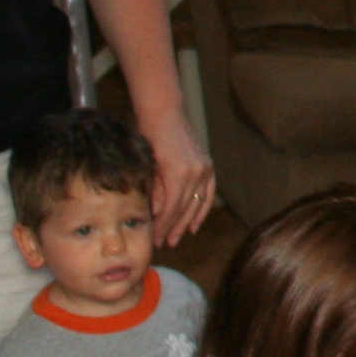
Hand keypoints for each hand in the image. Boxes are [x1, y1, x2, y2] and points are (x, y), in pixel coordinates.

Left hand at [143, 110, 216, 246]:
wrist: (164, 113)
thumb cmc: (149, 137)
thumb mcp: (147, 166)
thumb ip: (155, 192)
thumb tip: (158, 215)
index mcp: (179, 173)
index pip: (172, 208)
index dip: (163, 225)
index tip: (154, 237)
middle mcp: (196, 172)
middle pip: (185, 208)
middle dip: (174, 228)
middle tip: (164, 243)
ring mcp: (205, 168)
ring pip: (197, 203)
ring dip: (188, 223)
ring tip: (177, 238)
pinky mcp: (208, 166)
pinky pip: (208, 193)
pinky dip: (202, 209)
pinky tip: (195, 224)